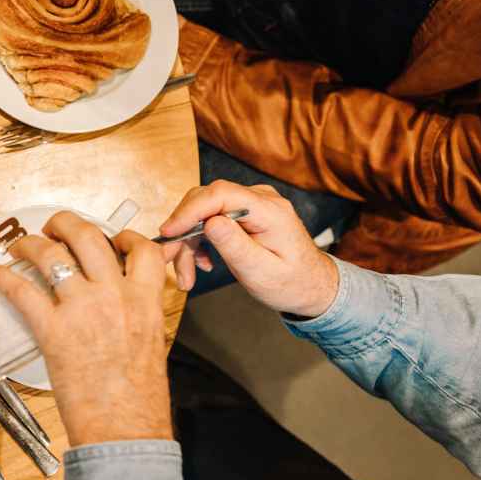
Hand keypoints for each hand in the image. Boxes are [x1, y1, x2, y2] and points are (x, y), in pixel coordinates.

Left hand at [0, 213, 172, 447]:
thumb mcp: (152, 345)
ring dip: (31, 243)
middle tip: (55, 228)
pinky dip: (2, 278)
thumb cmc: (139, 400)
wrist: (126, 430)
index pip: (142, 251)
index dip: (124, 237)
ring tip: (21, 245)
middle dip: (66, 224)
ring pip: (52, 254)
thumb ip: (137, 317)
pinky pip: (21, 291)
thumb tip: (120, 309)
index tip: (111, 238)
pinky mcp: (53, 330)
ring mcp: (83, 309)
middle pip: (88, 237)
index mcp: (146, 302)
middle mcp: (115, 296)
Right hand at [159, 181, 338, 316]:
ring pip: (203, 210)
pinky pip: (210, 216)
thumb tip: (209, 222)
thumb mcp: (262, 272)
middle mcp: (260, 199)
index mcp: (270, 211)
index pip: (220, 194)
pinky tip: (203, 261)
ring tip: (188, 274)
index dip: (189, 210)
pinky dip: (200, 239)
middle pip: (206, 199)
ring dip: (189, 241)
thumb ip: (236, 246)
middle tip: (173, 261)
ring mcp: (252, 203)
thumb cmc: (291, 283)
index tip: (169, 232)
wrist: (311, 285)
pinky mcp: (243, 211)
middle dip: (184, 230)